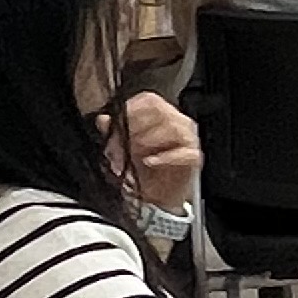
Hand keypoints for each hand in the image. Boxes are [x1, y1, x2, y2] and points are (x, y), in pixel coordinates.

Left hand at [109, 91, 201, 211]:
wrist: (158, 196)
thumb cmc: (143, 168)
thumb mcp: (121, 149)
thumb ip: (112, 133)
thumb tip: (103, 120)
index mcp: (161, 113)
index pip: (149, 100)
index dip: (130, 111)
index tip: (116, 126)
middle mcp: (178, 121)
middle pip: (160, 112)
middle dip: (136, 128)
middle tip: (120, 145)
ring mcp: (189, 138)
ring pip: (173, 129)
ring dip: (149, 141)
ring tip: (134, 155)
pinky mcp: (194, 157)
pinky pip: (183, 152)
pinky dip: (164, 157)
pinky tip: (149, 162)